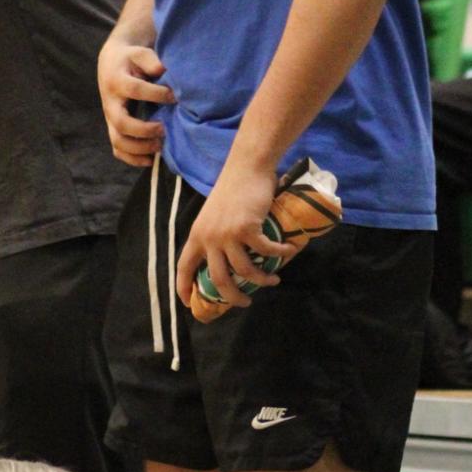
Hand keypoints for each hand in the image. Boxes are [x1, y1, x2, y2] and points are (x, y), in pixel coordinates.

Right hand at [96, 38, 172, 165]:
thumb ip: (150, 60)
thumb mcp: (139, 53)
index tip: (175, 96)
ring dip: (139, 148)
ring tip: (160, 146)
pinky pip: (118, 150)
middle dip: (144, 130)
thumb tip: (163, 70)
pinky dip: (133, 159)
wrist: (111, 64)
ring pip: (118, 141)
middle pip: (122, 123)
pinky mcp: (113, 128)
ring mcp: (110, 118)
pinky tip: (151, 159)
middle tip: (164, 129)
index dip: (156, 94)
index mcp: (116, 81)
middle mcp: (110, 103)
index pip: (135, 90)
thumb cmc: (131, 59)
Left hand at [175, 152, 293, 309]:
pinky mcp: (248, 228)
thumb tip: (226, 261)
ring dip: (262, 280)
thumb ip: (215, 236)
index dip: (184, 287)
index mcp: (196, 234)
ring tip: (272, 280)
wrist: (246, 167)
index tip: (189, 304)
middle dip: (233, 297)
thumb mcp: (214, 215)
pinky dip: (280, 254)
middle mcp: (209, 237)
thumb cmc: (232, 190)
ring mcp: (228, 234)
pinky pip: (266, 251)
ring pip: (244, 271)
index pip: (184, 267)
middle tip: (245, 302)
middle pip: (218, 279)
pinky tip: (288, 252)